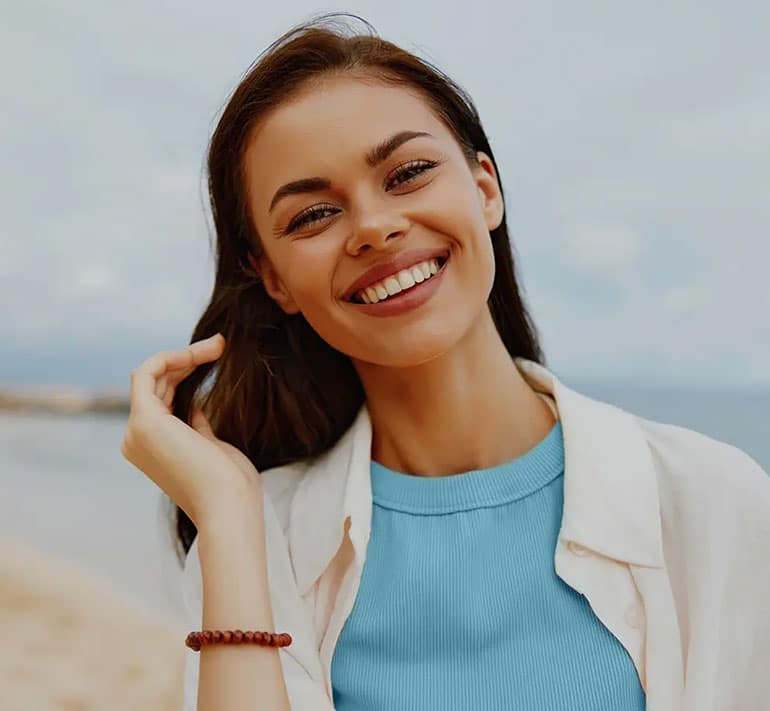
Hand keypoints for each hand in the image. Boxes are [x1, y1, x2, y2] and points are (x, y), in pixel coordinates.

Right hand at [120, 333, 263, 526]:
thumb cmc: (229, 484)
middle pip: (157, 384)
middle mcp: (136, 440)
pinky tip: (200, 352)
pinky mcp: (145, 421)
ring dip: (184, 355)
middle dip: (187, 359)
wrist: (230, 507)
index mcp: (152, 448)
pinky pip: (148, 372)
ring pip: (152, 375)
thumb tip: (194, 407)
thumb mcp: (211, 448)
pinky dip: (172, 357)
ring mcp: (136, 431)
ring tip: (218, 345)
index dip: (186, 372)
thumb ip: (196, 427)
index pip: (162, 397)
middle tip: (220, 344)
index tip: (217, 356)